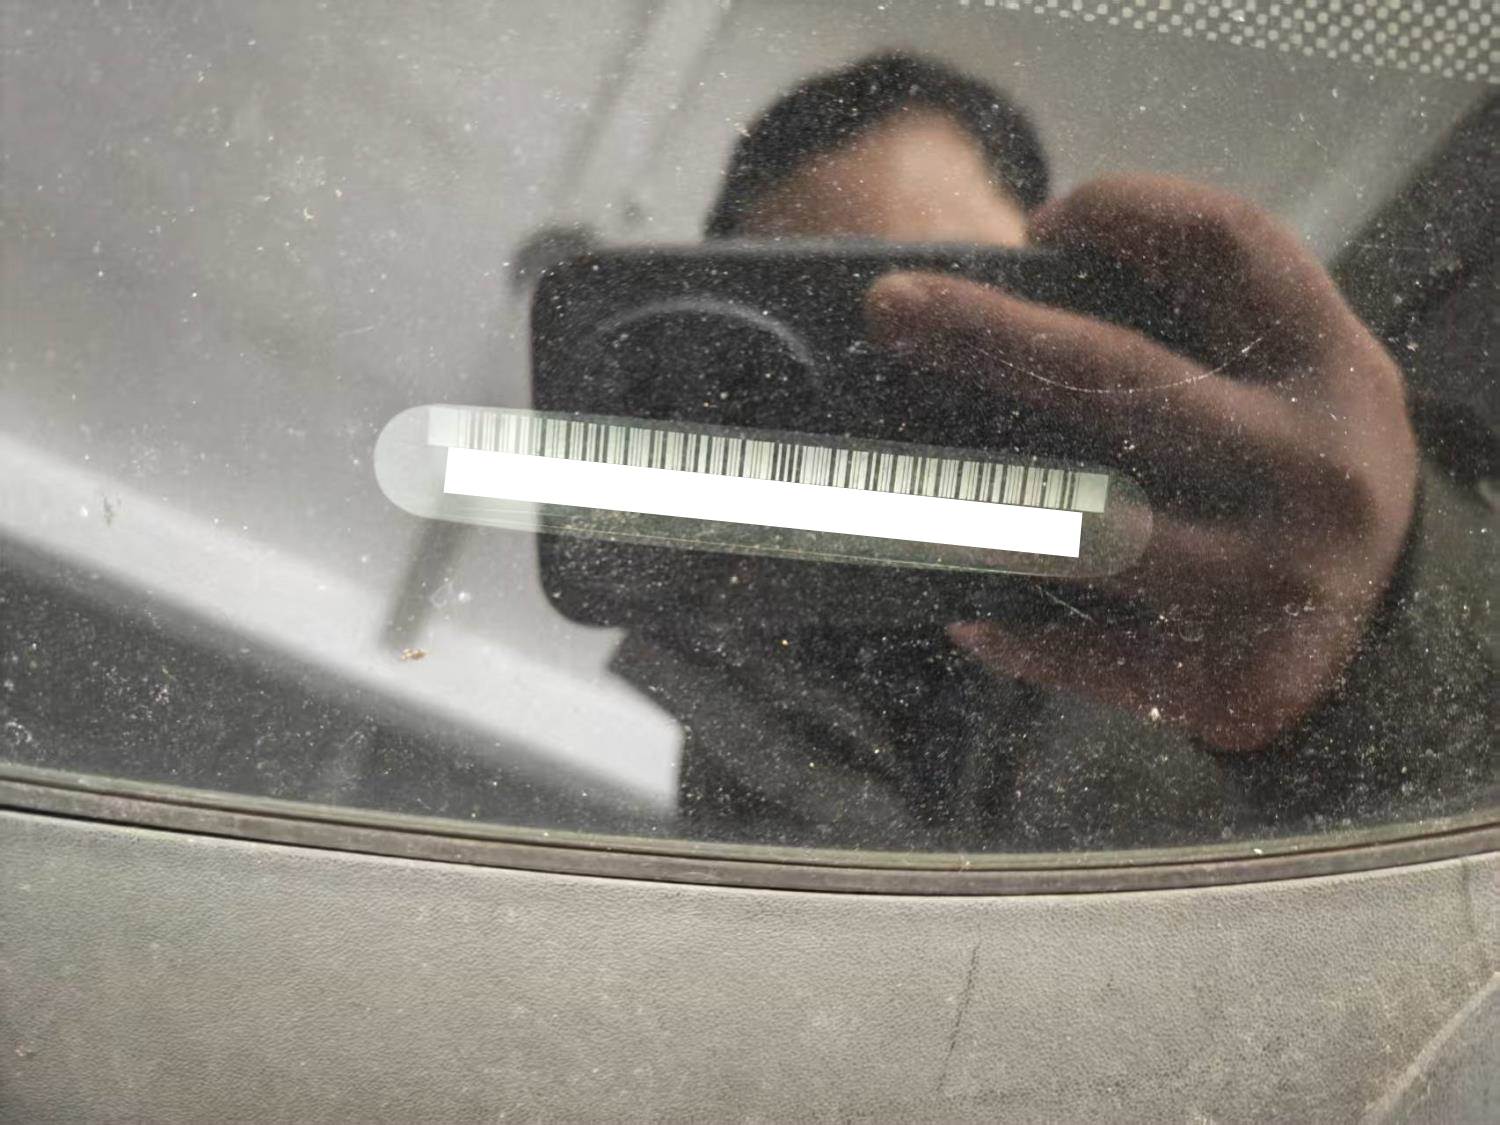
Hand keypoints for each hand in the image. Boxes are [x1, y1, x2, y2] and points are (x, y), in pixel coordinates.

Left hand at [865, 175, 1418, 750]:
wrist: (1394, 634)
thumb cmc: (1290, 474)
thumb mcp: (1286, 387)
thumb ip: (1187, 343)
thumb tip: (992, 320)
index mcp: (1331, 364)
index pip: (1228, 246)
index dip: (1128, 213)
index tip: (1037, 221)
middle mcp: (1320, 464)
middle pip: (1121, 378)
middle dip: (989, 333)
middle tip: (886, 306)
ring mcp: (1284, 576)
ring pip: (1096, 531)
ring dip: (982, 506)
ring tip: (884, 490)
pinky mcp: (1245, 675)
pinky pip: (1097, 652)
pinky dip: (1024, 639)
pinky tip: (965, 618)